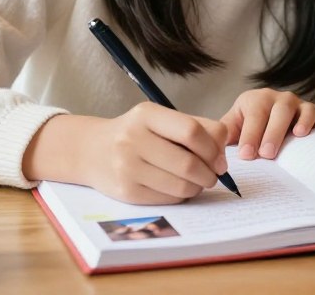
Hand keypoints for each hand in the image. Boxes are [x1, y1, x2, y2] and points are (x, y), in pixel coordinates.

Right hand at [26, 104, 228, 204]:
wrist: (92, 150)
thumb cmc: (138, 133)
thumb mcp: (163, 120)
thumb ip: (199, 127)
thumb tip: (223, 155)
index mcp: (147, 114)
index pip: (192, 131)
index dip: (213, 148)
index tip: (219, 159)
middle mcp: (133, 139)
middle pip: (188, 162)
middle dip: (209, 173)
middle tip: (213, 175)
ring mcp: (127, 166)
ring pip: (180, 185)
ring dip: (198, 187)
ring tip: (198, 182)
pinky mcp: (126, 192)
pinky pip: (167, 199)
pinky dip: (181, 196)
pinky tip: (179, 188)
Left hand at [221, 89, 314, 160]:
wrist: (277, 128)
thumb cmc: (252, 133)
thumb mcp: (235, 130)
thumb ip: (223, 138)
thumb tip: (214, 154)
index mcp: (253, 100)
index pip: (253, 115)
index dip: (249, 135)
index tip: (246, 155)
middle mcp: (274, 98)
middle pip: (273, 111)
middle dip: (269, 133)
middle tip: (265, 155)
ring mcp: (294, 102)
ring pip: (290, 109)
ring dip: (284, 129)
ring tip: (279, 148)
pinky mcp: (311, 111)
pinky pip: (311, 112)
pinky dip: (307, 122)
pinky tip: (301, 134)